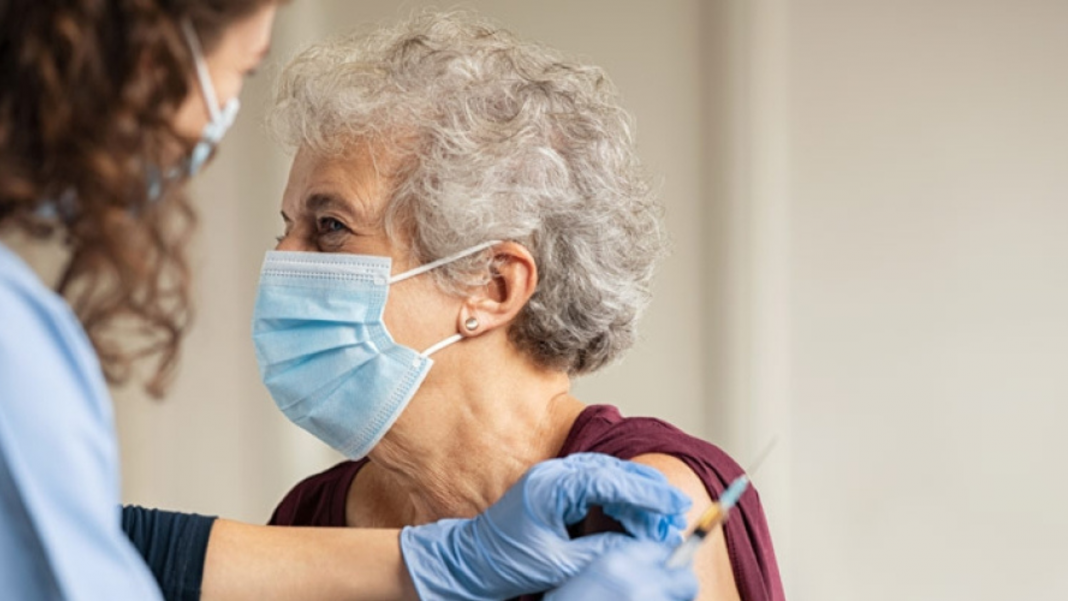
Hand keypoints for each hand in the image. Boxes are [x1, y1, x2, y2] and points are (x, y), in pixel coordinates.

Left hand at [399, 453, 690, 599]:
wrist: (470, 561)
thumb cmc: (504, 562)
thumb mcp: (559, 564)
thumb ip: (601, 553)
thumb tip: (642, 547)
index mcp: (551, 486)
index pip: (610, 480)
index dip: (647, 492)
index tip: (675, 505)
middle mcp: (554, 474)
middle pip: (614, 472)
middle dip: (648, 493)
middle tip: (677, 513)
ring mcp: (554, 478)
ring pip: (608, 477)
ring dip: (636, 496)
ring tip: (661, 519)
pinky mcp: (556, 489)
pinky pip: (597, 486)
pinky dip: (620, 500)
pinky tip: (635, 517)